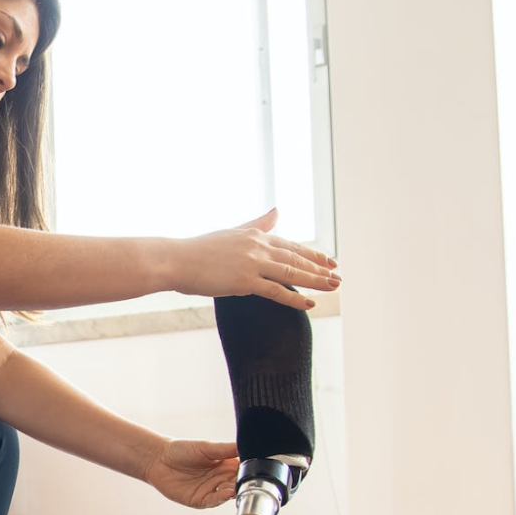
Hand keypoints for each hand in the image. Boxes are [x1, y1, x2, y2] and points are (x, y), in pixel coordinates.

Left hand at [144, 438, 240, 508]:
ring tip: (238, 487)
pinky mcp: (200, 500)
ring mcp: (211, 490)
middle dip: (243, 484)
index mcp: (225, 464)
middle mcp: (220, 479)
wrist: (158, 459)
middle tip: (249, 481)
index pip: (242, 470)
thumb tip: (246, 444)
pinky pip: (214, 500)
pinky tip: (227, 493)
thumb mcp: (206, 447)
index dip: (249, 471)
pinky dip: (221, 498)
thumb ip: (226, 449)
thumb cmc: (181, 450)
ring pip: (228, 493)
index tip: (257, 470)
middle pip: (237, 484)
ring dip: (234, 491)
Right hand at [161, 209, 337, 308]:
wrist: (176, 260)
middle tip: (339, 276)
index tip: (329, 261)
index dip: (313, 254)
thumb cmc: (199, 250)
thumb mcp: (232, 232)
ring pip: (292, 273)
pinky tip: (310, 303)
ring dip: (316, 281)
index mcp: (255, 236)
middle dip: (320, 268)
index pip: (291, 245)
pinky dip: (294, 298)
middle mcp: (258, 247)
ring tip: (333, 286)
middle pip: (297, 258)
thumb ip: (257, 224)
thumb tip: (277, 211)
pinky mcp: (245, 281)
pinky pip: (276, 291)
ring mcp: (252, 264)